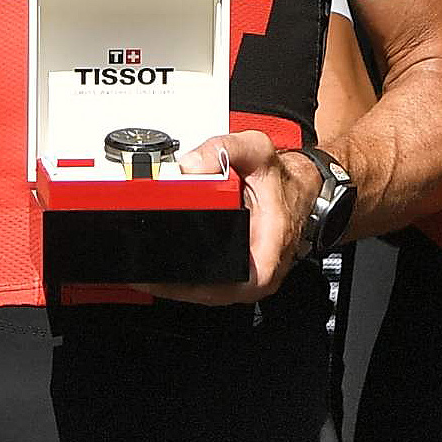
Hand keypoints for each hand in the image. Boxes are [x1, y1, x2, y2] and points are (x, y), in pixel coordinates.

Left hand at [137, 130, 316, 305]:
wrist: (300, 186)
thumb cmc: (282, 179)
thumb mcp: (256, 150)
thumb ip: (222, 150)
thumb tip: (189, 166)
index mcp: (264, 260)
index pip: (218, 287)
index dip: (184, 284)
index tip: (158, 275)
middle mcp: (256, 277)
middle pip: (202, 292)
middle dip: (170, 283)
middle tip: (140, 270)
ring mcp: (245, 278)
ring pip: (201, 289)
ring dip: (173, 281)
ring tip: (143, 270)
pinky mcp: (235, 272)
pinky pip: (204, 279)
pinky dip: (183, 272)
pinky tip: (164, 261)